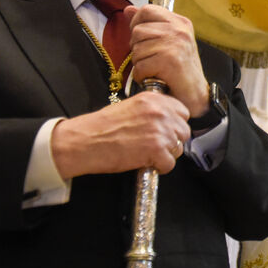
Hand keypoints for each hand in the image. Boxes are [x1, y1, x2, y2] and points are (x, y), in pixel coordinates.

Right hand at [52, 91, 189, 177]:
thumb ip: (152, 111)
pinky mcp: (157, 150)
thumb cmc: (101, 127)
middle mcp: (160, 112)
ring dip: (165, 154)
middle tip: (154, 146)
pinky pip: (169, 164)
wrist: (84, 141)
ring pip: (178, 148)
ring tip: (146, 154)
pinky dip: (159, 167)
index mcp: (154, 99)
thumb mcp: (130, 107)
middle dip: (172, 140)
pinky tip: (144, 162)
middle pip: (184, 131)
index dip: (174, 124)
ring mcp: (161, 131)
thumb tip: (168, 122)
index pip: (183, 112)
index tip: (165, 131)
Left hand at [126, 4, 208, 117]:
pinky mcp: (169, 60)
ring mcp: (175, 44)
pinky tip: (156, 78)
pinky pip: (140, 66)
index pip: (147, 10)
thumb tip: (128, 10)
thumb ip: (148, 24)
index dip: (137, 24)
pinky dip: (143, 76)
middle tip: (154, 59)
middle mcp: (179, 30)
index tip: (145, 39)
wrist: (195, 95)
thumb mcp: (167, 41)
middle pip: (138, 31)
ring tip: (156, 69)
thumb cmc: (180, 71)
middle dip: (138, 48)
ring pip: (136, 49)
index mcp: (180, 22)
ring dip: (141, 63)